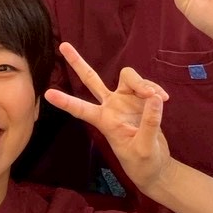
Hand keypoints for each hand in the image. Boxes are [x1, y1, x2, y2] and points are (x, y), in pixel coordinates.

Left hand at [45, 42, 171, 196]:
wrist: (156, 166)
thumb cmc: (144, 163)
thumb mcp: (145, 148)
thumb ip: (150, 123)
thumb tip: (154, 98)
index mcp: (104, 122)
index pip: (81, 110)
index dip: (65, 102)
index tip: (47, 94)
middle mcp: (111, 107)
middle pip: (91, 79)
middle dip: (78, 63)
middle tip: (63, 45)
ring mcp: (124, 100)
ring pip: (127, 76)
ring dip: (143, 83)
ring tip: (157, 97)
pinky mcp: (140, 99)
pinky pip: (146, 85)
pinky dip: (155, 89)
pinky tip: (164, 99)